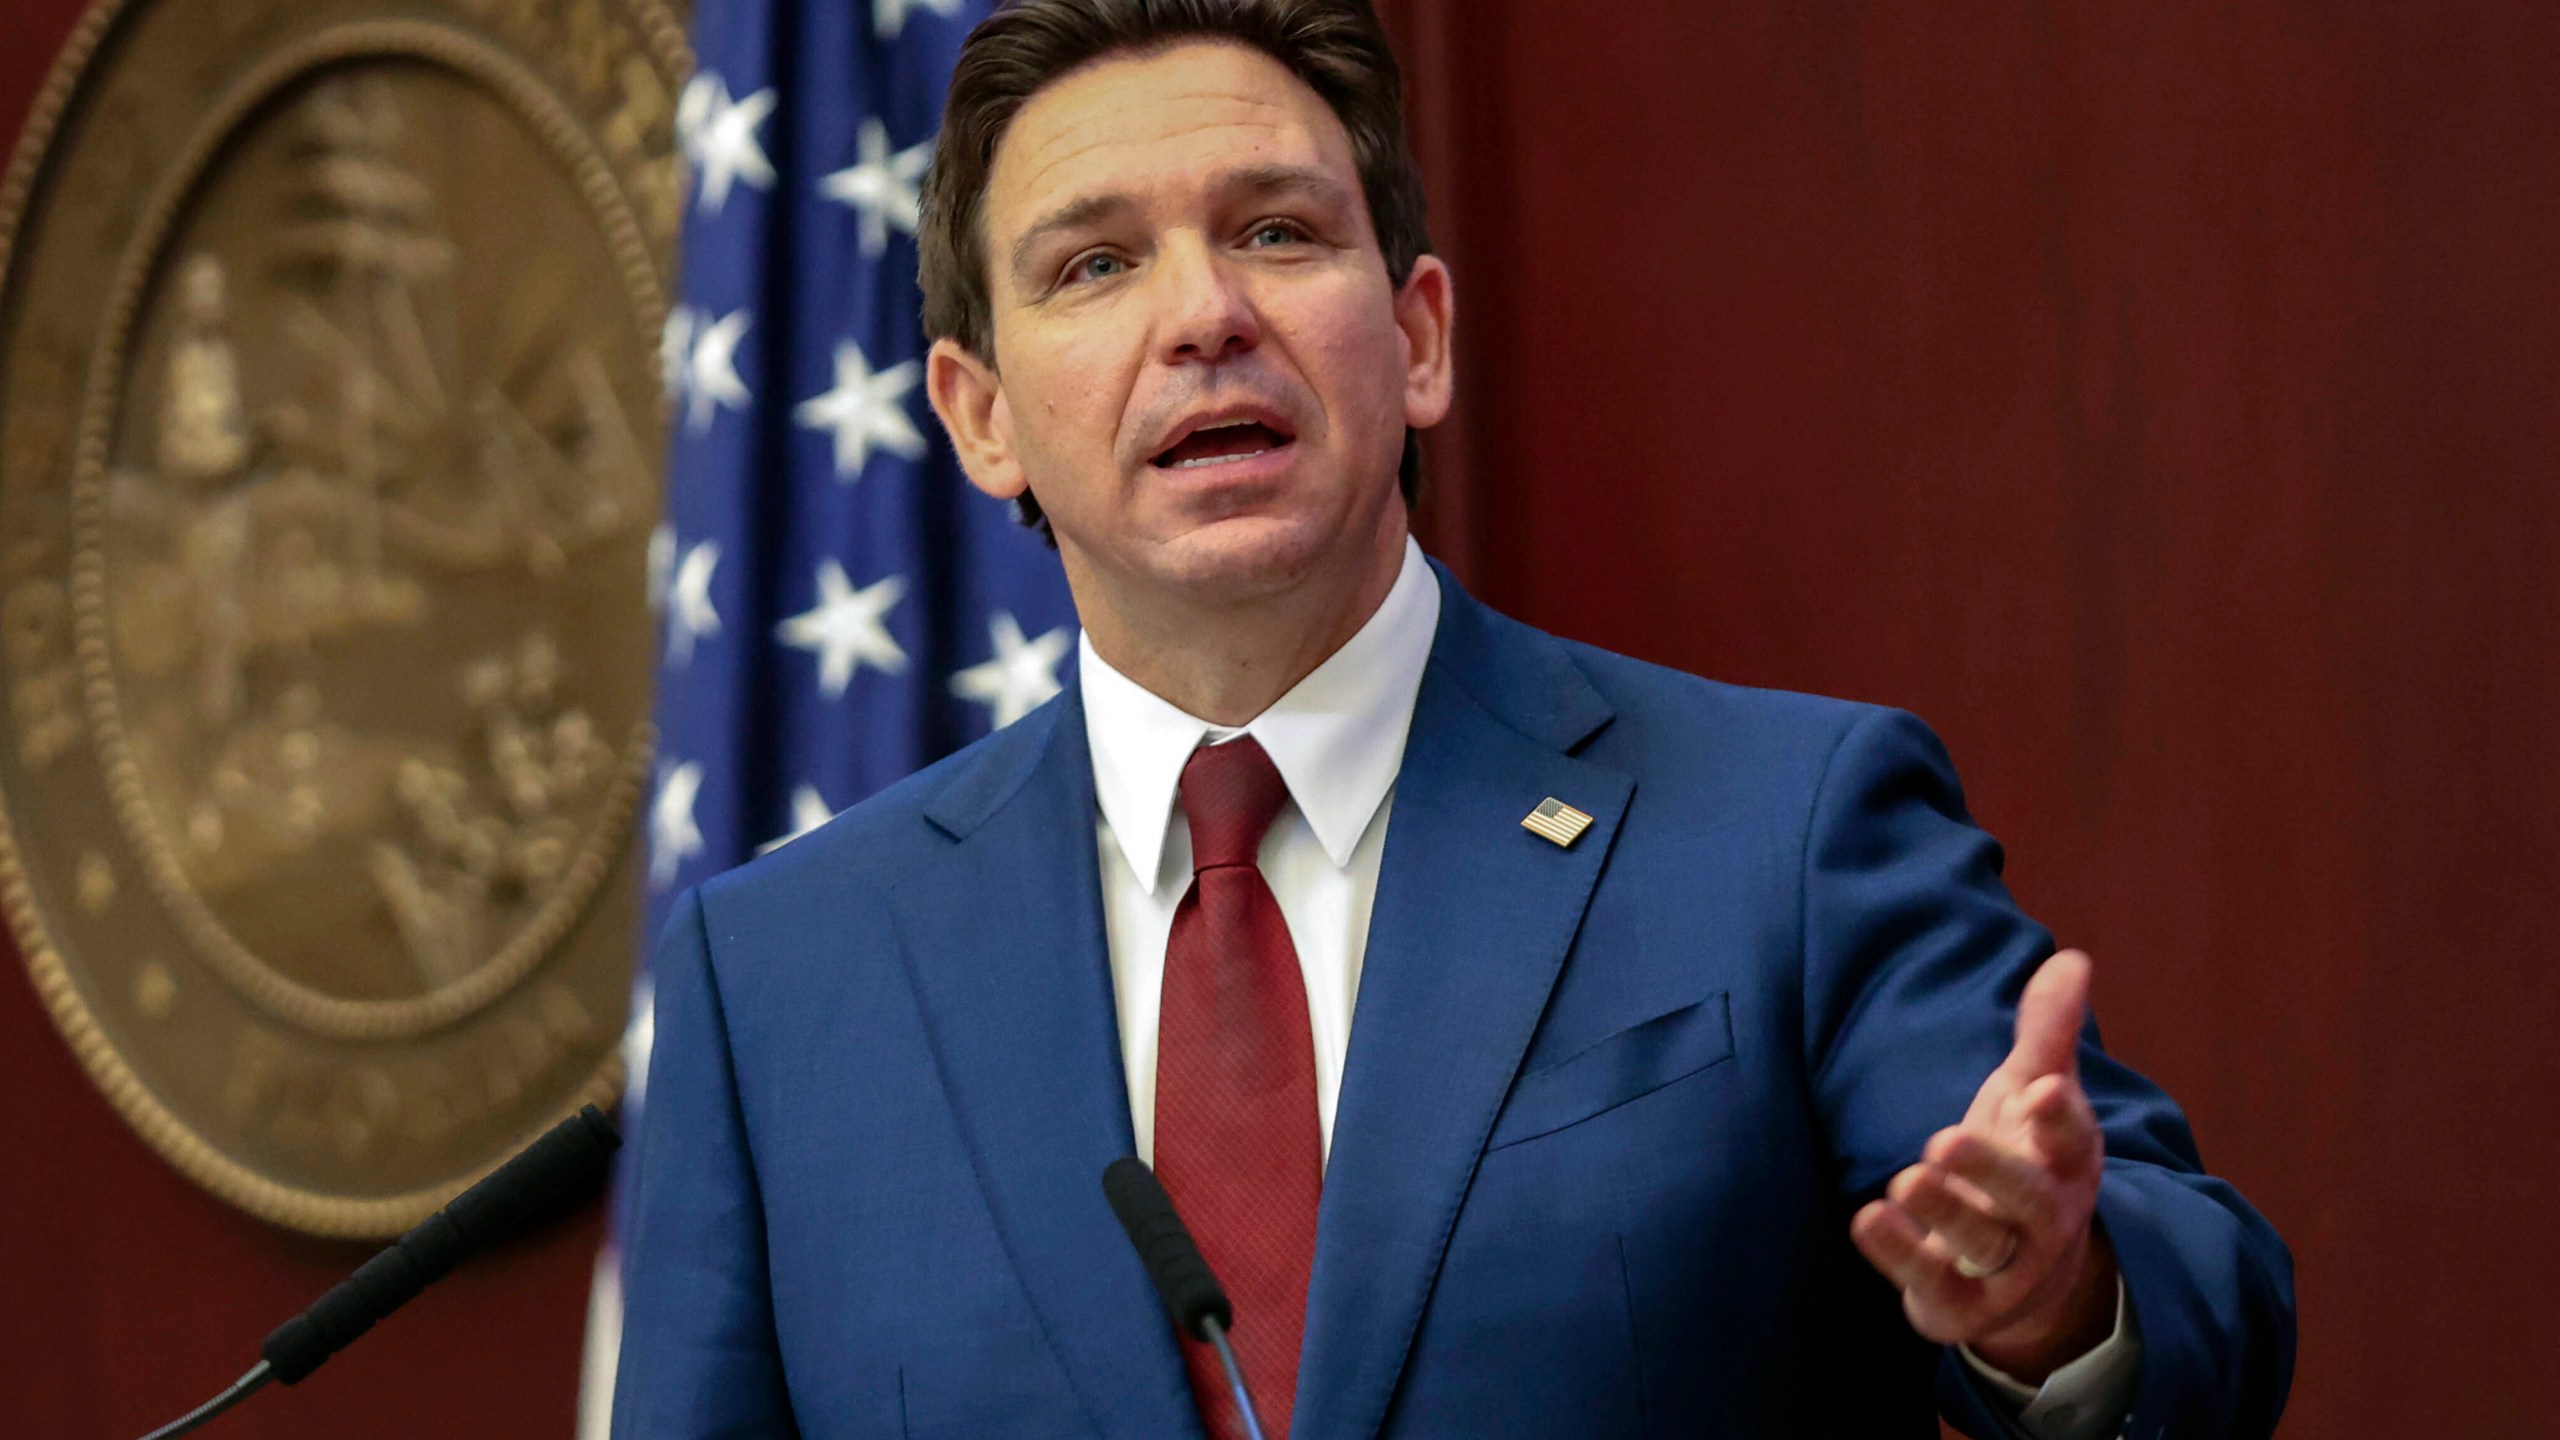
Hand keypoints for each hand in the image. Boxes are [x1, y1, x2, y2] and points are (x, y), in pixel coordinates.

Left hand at [1850, 950, 2118, 1381]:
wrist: (2028, 1274)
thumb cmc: (2025, 1160)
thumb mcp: (2034, 1094)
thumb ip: (2047, 1033)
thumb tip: (2071, 958)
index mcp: (2067, 1162)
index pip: (2073, 1142)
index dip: (2061, 1118)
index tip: (2044, 1087)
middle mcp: (2044, 1217)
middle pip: (2028, 1199)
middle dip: (1991, 1172)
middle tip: (1944, 1140)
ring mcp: (2006, 1266)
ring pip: (1980, 1244)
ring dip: (1945, 1213)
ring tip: (1906, 1179)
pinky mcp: (1959, 1300)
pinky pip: (1932, 1282)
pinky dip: (1900, 1254)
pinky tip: (1868, 1219)